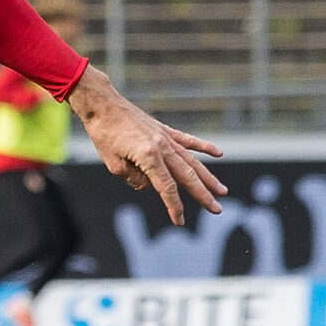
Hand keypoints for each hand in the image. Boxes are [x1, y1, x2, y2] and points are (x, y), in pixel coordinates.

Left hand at [66, 67, 225, 226]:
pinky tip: (219, 154)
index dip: (174, 206)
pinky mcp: (164, 130)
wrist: (103, 104)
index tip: (179, 221)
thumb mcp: (113, 164)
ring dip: (208, 177)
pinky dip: (203, 147)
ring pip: (192, 161)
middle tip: (217, 209)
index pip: (167, 188)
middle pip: (187, 176)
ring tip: (222, 190)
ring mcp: (166, 138)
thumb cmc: (104, 134)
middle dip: (203, 195)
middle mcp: (162, 147)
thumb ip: (133, 178)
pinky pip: (188, 140)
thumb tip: (149, 185)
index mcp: (149, 157)